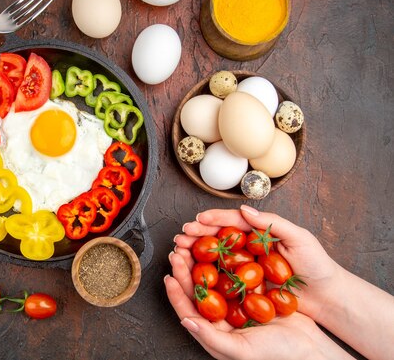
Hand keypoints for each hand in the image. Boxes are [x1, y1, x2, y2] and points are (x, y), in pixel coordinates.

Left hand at [165, 250, 351, 359]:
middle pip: (198, 288)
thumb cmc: (278, 355)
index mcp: (214, 329)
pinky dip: (226, 259)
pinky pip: (234, 272)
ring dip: (203, 260)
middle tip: (179, 250)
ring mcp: (236, 301)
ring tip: (195, 244)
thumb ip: (212, 337)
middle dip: (186, 268)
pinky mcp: (251, 291)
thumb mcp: (242, 350)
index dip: (177, 292)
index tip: (170, 275)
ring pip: (213, 277)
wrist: (312, 348)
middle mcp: (222, 314)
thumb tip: (186, 321)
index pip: (188, 308)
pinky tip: (222, 247)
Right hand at [174, 205, 340, 320]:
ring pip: (215, 256)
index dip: (214, 219)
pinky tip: (192, 272)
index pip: (233, 221)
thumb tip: (246, 210)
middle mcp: (249, 247)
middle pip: (218, 237)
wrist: (327, 298)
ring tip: (180, 251)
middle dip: (197, 234)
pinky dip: (205, 273)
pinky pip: (223, 278)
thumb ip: (273, 223)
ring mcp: (246, 266)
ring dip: (195, 252)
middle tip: (181, 236)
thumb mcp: (300, 238)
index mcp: (260, 232)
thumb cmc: (318, 266)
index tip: (198, 220)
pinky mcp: (245, 286)